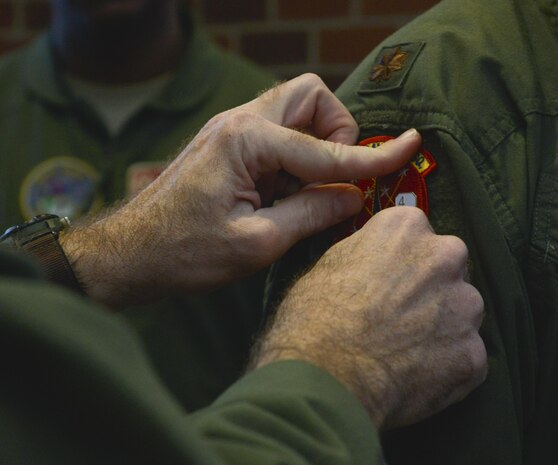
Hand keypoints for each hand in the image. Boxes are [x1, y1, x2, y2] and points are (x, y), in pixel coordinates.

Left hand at [60, 74, 421, 308]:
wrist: (127, 255)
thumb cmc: (183, 253)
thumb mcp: (257, 244)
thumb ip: (311, 214)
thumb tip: (354, 199)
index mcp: (247, 141)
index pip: (328, 151)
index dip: (374, 158)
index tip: (411, 146)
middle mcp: (239, 123)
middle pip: (311, 96)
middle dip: (336, 132)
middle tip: (333, 178)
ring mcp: (231, 130)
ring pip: (295, 110)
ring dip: (315, 144)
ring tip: (306, 192)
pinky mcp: (228, 145)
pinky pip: (278, 133)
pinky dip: (295, 158)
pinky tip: (283, 196)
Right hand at [253, 206, 487, 429]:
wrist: (327, 379)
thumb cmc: (314, 322)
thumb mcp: (328, 266)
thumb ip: (367, 255)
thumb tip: (374, 265)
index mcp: (407, 227)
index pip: (417, 237)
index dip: (403, 266)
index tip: (390, 286)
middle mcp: (446, 257)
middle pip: (449, 272)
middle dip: (432, 294)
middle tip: (401, 323)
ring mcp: (466, 306)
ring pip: (463, 316)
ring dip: (444, 332)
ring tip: (407, 356)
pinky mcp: (474, 353)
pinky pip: (466, 360)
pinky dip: (448, 371)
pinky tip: (416, 380)